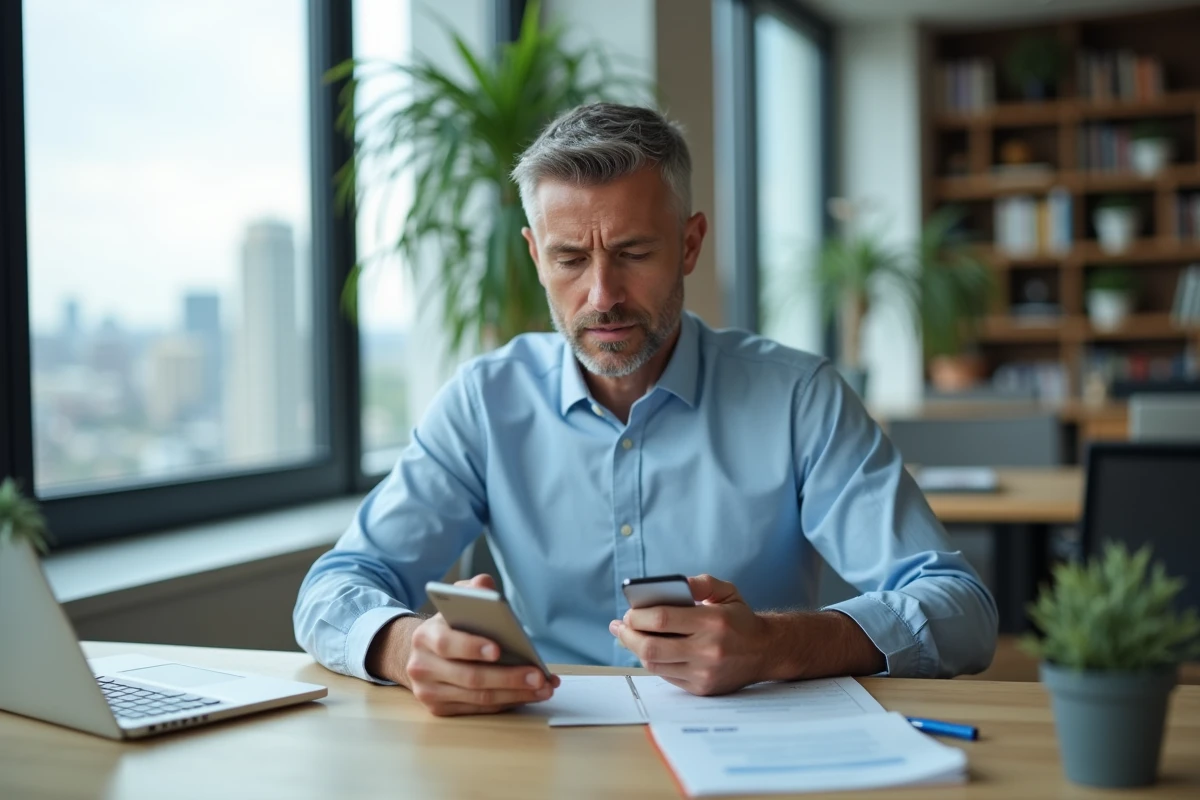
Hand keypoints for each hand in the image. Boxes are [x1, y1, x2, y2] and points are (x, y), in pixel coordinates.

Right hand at [376, 574, 560, 716]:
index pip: (447, 644)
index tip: (499, 649)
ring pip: (478, 698)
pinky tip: (529, 695)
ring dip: (515, 694)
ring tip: (543, 687)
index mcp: (425, 637)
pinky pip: (479, 709)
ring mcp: (429, 692)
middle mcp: (422, 667)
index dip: (472, 647)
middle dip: (509, 678)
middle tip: (538, 676)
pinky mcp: (440, 709)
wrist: (422, 655)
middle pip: (469, 677)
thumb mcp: (456, 603)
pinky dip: (507, 702)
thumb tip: (484, 585)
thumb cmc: (448, 627)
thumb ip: (470, 591)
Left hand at [609, 574, 769, 695]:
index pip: (662, 619)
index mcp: (712, 622)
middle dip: (628, 636)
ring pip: (655, 665)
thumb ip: (700, 584)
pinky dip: (654, 662)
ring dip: (636, 650)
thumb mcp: (726, 591)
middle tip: (620, 626)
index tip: (628, 612)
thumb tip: (671, 585)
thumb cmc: (740, 618)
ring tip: (628, 636)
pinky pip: (666, 676)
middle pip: (651, 648)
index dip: (638, 616)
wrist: (766, 652)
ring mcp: (704, 673)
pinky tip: (649, 650)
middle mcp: (708, 650)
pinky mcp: (701, 688)